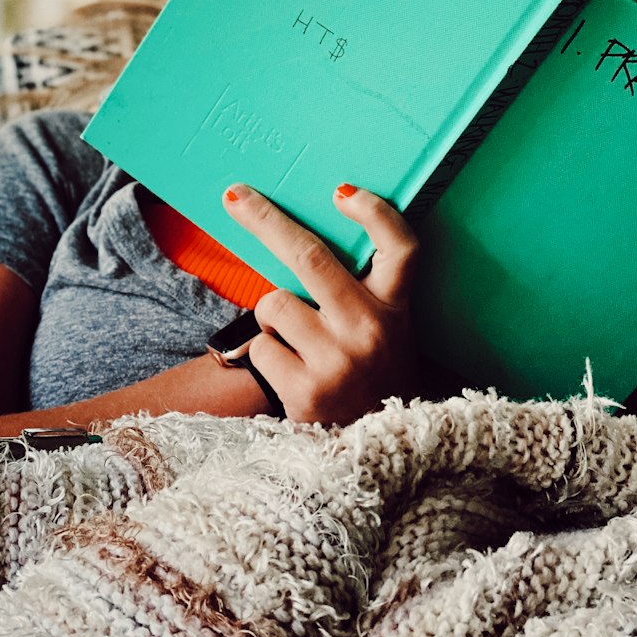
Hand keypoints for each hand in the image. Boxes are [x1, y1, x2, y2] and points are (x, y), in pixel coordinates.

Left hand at [223, 183, 417, 424]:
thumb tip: (294, 232)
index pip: (400, 248)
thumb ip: (359, 286)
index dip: (374, 213)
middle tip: (236, 196)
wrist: (375, 446)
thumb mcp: (384, 325)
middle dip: (266, 219)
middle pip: (310, 257)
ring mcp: (338, 362)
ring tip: (298, 340)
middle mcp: (370, 330)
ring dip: (272, 315)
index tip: (341, 191)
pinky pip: (260, 345)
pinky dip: (266, 351)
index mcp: (395, 307)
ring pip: (274, 302)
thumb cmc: (371, 369)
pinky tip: (291, 369)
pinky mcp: (306, 393)